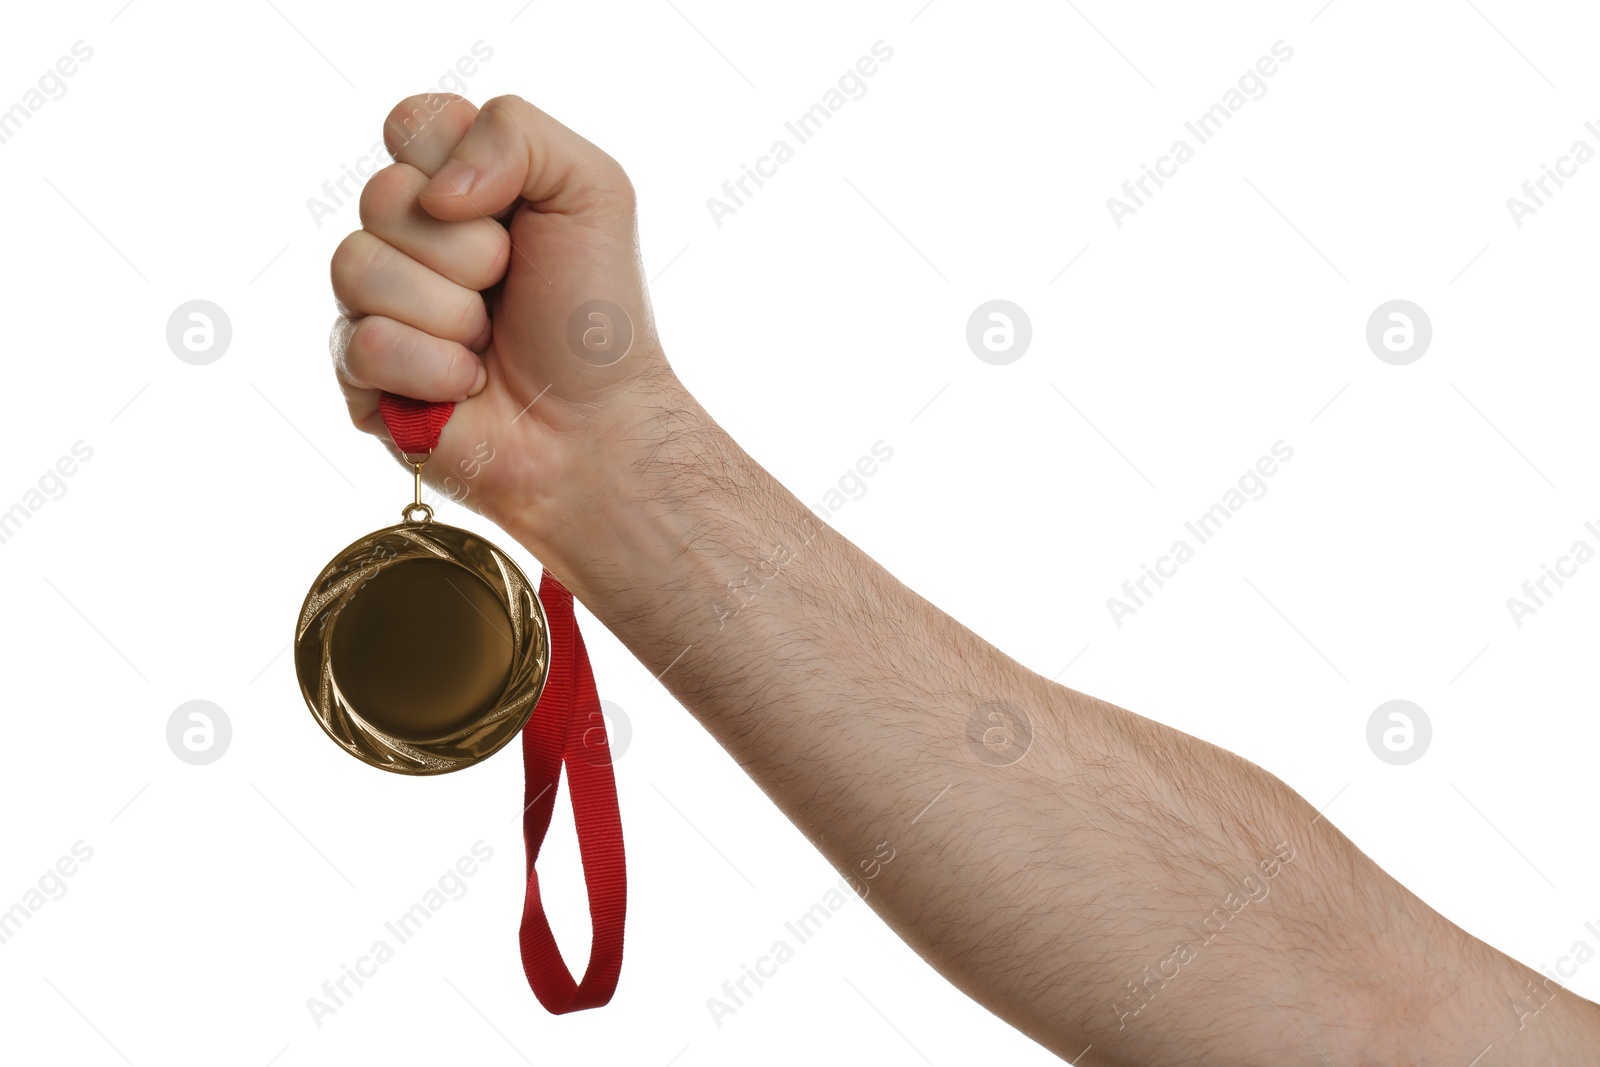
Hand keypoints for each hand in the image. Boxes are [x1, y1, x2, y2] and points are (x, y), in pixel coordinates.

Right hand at [328, 93, 687, 564]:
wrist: (598, 426)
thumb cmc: (596, 317)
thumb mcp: (593, 192)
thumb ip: (515, 132)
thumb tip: (432, 190)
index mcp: (455, 186)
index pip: (411, 124)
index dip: (458, 165)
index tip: (510, 212)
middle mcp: (406, 239)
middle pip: (382, 196)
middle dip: (469, 251)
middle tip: (509, 289)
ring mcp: (375, 304)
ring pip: (356, 266)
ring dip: (450, 313)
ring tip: (487, 343)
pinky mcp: (359, 374)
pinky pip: (362, 342)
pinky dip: (434, 368)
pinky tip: (465, 386)